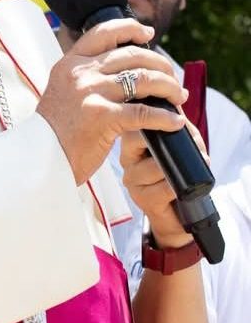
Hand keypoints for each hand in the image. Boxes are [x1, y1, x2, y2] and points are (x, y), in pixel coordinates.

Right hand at [36, 19, 187, 184]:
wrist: (40, 155)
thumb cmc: (56, 128)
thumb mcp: (64, 91)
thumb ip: (87, 77)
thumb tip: (125, 69)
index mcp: (70, 63)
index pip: (103, 33)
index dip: (130, 28)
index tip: (148, 33)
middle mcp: (80, 73)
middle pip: (133, 56)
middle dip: (161, 66)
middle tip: (173, 79)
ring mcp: (90, 92)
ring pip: (143, 80)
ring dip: (169, 88)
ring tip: (178, 98)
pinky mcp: (102, 117)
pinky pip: (144, 113)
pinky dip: (165, 117)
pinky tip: (175, 122)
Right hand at [121, 120, 208, 247]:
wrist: (179, 214)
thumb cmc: (176, 178)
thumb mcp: (177, 150)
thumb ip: (175, 131)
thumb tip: (178, 109)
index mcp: (131, 146)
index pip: (132, 126)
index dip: (151, 120)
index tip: (173, 120)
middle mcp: (127, 161)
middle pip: (136, 141)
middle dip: (166, 141)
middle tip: (189, 143)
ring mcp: (132, 181)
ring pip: (154, 166)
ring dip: (178, 166)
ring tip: (196, 164)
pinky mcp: (143, 199)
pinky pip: (163, 187)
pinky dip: (177, 185)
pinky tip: (183, 185)